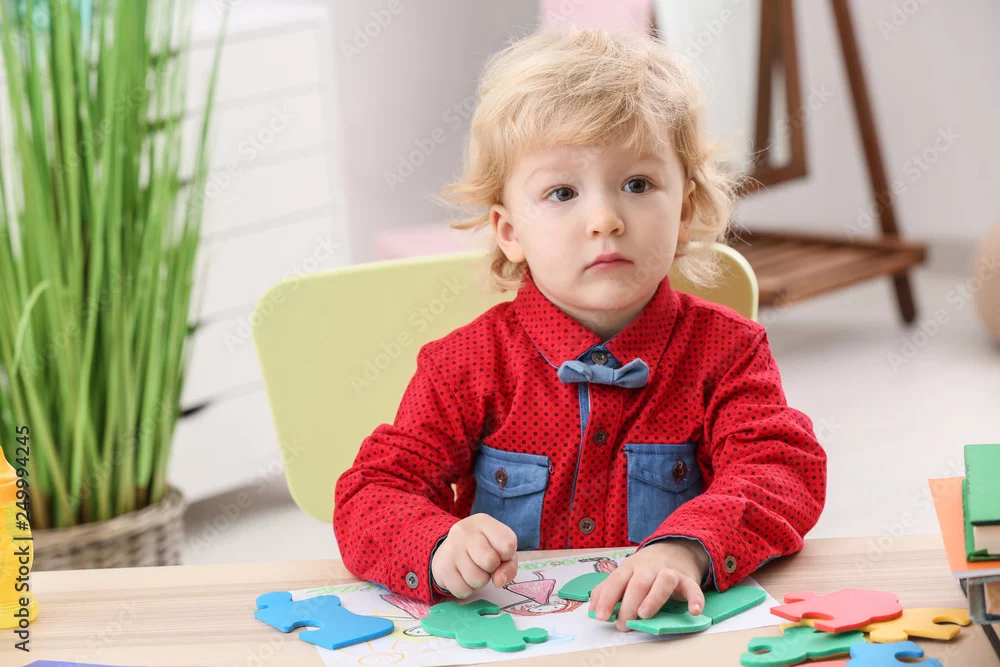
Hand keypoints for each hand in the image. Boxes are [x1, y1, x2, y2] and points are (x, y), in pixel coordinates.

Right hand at [430, 514, 518, 597]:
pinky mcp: (441, 568)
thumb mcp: (501, 549)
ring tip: (474, 570)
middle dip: (492, 569)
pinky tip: (463, 577)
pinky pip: (463, 590)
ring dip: (479, 582)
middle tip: (485, 564)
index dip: (507, 555)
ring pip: (477, 579)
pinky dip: (467, 590)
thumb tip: (499, 581)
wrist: (449, 550)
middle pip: (490, 561)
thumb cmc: (483, 549)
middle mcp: (464, 531)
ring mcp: (450, 549)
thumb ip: (509, 565)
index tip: (499, 553)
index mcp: (482, 522)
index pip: (507, 544)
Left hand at [589, 539, 708, 631]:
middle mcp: (649, 568)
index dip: (608, 599)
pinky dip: (695, 599)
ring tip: (645, 614)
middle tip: (624, 624)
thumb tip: (594, 609)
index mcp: (630, 567)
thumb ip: (608, 590)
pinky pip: (693, 588)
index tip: (602, 617)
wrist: (675, 549)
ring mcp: (670, 572)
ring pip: (664, 580)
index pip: (616, 581)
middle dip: (629, 604)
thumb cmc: (644, 569)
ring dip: (654, 598)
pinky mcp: (688, 580)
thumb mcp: (624, 575)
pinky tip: (693, 611)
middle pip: (638, 582)